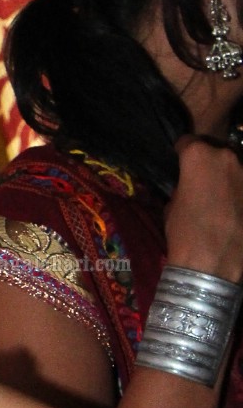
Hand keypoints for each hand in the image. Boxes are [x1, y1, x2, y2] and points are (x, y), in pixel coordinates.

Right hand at [164, 136, 242, 280]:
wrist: (214, 264)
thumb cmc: (185, 234)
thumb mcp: (172, 206)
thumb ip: (184, 186)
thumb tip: (191, 185)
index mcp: (199, 155)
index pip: (188, 142)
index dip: (182, 153)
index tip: (181, 163)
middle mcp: (228, 157)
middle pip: (218, 152)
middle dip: (210, 163)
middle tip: (204, 182)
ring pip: (237, 168)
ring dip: (230, 178)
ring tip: (224, 198)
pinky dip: (240, 195)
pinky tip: (236, 210)